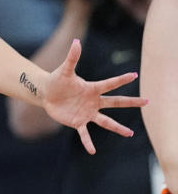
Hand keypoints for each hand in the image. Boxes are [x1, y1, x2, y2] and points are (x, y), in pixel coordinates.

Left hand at [41, 39, 143, 153]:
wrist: (47, 93)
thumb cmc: (57, 80)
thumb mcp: (64, 70)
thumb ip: (72, 57)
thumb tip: (76, 41)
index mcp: (92, 88)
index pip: (109, 84)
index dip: (120, 79)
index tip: (134, 75)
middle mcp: (93, 101)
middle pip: (115, 102)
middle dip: (130, 102)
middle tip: (147, 102)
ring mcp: (87, 113)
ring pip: (105, 121)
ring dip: (117, 127)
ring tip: (130, 133)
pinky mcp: (78, 122)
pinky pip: (85, 134)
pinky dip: (88, 142)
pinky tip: (93, 151)